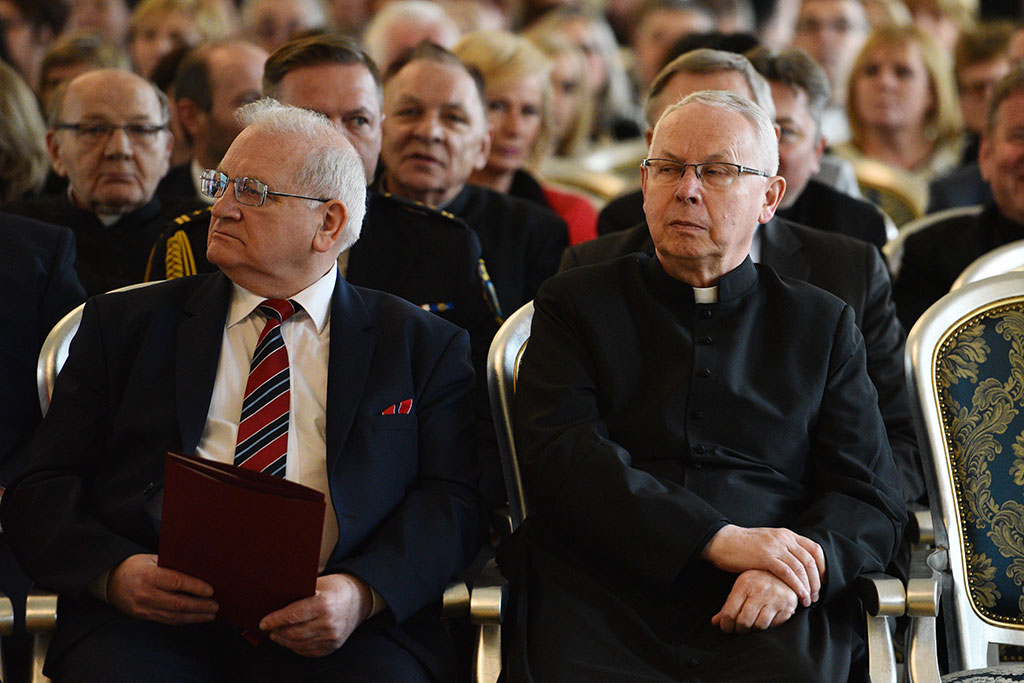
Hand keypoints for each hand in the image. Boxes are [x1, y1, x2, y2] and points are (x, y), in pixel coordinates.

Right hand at [107, 554, 217, 624]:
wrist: (110, 581)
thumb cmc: (136, 566)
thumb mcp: (153, 559)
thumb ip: (172, 565)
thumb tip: (199, 570)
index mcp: (149, 575)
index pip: (177, 583)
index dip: (196, 588)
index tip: (211, 591)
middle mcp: (145, 593)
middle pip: (178, 603)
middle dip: (200, 606)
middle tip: (215, 606)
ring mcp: (143, 608)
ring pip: (174, 615)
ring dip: (195, 616)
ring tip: (210, 614)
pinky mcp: (142, 616)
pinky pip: (166, 620)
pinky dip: (183, 620)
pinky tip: (194, 618)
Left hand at [259, 573, 371, 656]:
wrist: (360, 598)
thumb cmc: (337, 588)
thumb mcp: (319, 583)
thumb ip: (299, 592)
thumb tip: (275, 601)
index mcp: (324, 604)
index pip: (293, 615)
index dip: (275, 620)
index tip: (263, 623)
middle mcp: (329, 623)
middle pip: (293, 633)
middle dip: (277, 631)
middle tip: (268, 628)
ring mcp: (332, 637)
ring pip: (299, 644)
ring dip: (284, 641)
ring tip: (277, 634)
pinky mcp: (333, 646)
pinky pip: (309, 651)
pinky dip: (296, 647)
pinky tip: (291, 641)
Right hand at [701, 525, 824, 606]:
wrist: (722, 541)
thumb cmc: (743, 545)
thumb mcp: (768, 542)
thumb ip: (783, 549)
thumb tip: (796, 565)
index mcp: (786, 534)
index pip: (814, 549)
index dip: (823, 567)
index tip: (823, 581)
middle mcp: (784, 538)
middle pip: (811, 560)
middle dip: (817, 581)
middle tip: (816, 596)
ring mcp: (775, 547)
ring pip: (801, 567)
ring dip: (808, 586)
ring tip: (808, 600)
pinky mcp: (765, 557)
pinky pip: (787, 573)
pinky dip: (796, 585)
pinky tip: (799, 596)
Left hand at [711, 569, 798, 633]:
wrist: (784, 571)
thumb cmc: (758, 580)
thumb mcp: (741, 587)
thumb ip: (728, 605)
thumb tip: (715, 622)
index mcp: (745, 584)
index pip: (730, 613)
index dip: (725, 625)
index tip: (726, 628)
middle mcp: (761, 590)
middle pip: (744, 622)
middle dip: (739, 629)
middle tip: (738, 629)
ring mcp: (776, 598)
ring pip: (759, 626)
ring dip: (753, 629)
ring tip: (751, 625)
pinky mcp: (788, 605)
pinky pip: (774, 625)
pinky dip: (768, 626)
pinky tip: (764, 619)